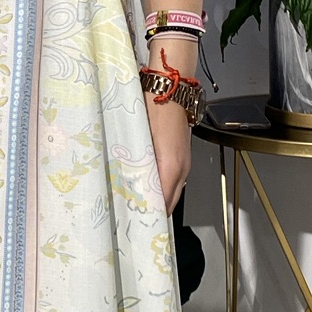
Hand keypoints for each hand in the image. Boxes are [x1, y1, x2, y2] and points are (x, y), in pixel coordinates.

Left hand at [144, 95, 192, 214]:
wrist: (171, 87)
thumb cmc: (154, 108)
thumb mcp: (140, 139)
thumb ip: (136, 165)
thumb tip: (127, 185)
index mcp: (171, 167)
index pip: (163, 205)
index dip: (150, 216)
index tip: (135, 224)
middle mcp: (182, 169)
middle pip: (170, 201)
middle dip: (153, 211)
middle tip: (132, 217)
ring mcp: (184, 162)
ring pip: (172, 189)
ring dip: (157, 197)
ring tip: (136, 202)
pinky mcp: (182, 154)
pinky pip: (173, 178)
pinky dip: (161, 184)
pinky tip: (144, 182)